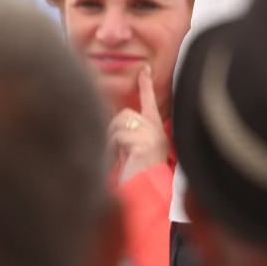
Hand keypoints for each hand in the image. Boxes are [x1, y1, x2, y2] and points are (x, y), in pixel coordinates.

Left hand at [111, 66, 170, 183]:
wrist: (144, 195)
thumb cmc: (136, 176)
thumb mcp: (132, 150)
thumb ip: (128, 133)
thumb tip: (110, 115)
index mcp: (156, 132)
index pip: (150, 103)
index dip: (146, 85)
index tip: (144, 69)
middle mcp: (156, 131)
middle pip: (125, 114)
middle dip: (113, 130)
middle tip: (113, 149)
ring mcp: (151, 136)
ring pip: (120, 121)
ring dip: (110, 139)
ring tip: (114, 156)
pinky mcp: (143, 143)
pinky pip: (118, 135)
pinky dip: (110, 147)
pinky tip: (114, 160)